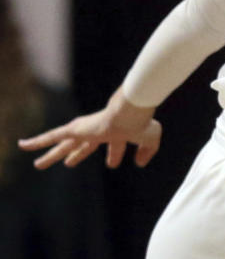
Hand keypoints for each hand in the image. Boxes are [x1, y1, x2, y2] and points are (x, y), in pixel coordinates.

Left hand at [18, 86, 160, 169]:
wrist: (131, 110)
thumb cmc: (141, 121)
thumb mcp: (150, 138)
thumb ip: (147, 150)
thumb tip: (139, 162)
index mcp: (116, 132)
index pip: (112, 146)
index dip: (113, 155)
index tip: (113, 164)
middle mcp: (99, 130)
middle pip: (83, 145)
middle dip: (76, 155)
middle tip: (69, 163)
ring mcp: (86, 130)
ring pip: (63, 144)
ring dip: (50, 155)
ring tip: (38, 165)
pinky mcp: (76, 129)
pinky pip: (52, 136)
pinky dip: (37, 142)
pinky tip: (23, 146)